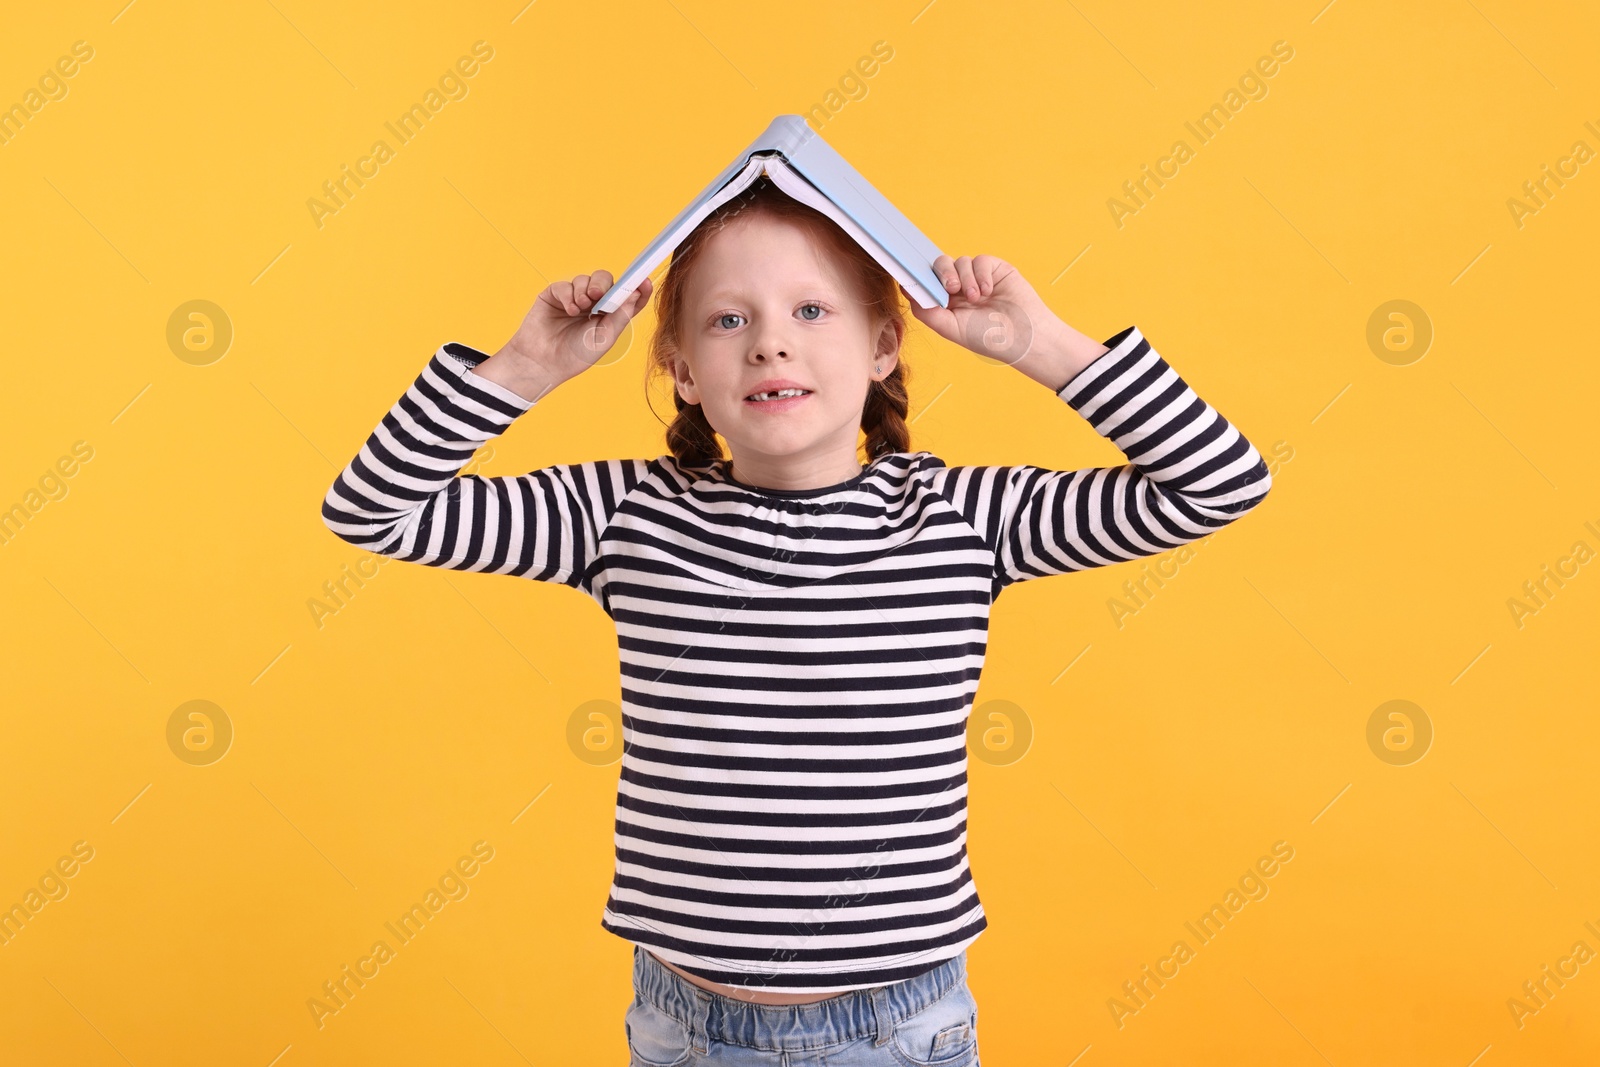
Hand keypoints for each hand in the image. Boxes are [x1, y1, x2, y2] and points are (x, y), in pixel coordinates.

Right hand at [490, 270, 651, 393]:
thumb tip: (636, 293)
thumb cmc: (576, 355)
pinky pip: (565, 285)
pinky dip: (569, 294)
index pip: (627, 296)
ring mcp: (575, 298)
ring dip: (584, 290)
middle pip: (606, 281)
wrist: (544, 363)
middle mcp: (594, 304)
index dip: (637, 287)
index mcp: (610, 315)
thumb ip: (621, 315)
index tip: (644, 280)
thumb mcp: (605, 338)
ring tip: (580, 308)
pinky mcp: (556, 295)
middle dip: (604, 283)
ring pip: (585, 280)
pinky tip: (569, 309)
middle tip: (598, 294)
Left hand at [907, 255, 1108, 388]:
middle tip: (951, 289)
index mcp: (945, 301)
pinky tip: (989, 291)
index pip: (927, 281)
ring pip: (960, 261)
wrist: (1022, 336)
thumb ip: (926, 311)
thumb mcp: (950, 328)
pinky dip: (982, 274)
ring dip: (966, 278)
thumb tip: (907, 290)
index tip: (910, 271)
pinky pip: (980, 260)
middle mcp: (959, 287)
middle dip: (943, 274)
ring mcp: (976, 277)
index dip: (919, 275)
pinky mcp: (994, 269)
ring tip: (978, 298)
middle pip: (940, 266)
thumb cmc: (986, 337)